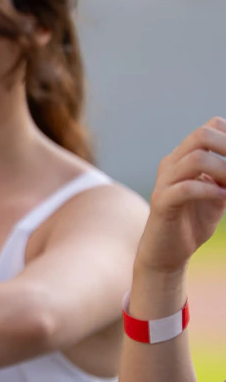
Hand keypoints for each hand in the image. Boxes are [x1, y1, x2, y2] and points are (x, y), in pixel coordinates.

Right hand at [136, 119, 225, 281]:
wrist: (166, 253)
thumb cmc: (193, 222)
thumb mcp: (218, 194)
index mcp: (184, 157)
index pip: (210, 128)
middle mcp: (172, 163)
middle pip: (201, 135)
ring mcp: (164, 182)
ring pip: (195, 160)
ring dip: (223, 171)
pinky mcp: (161, 203)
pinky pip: (185, 188)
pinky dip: (209, 190)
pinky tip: (222, 197)